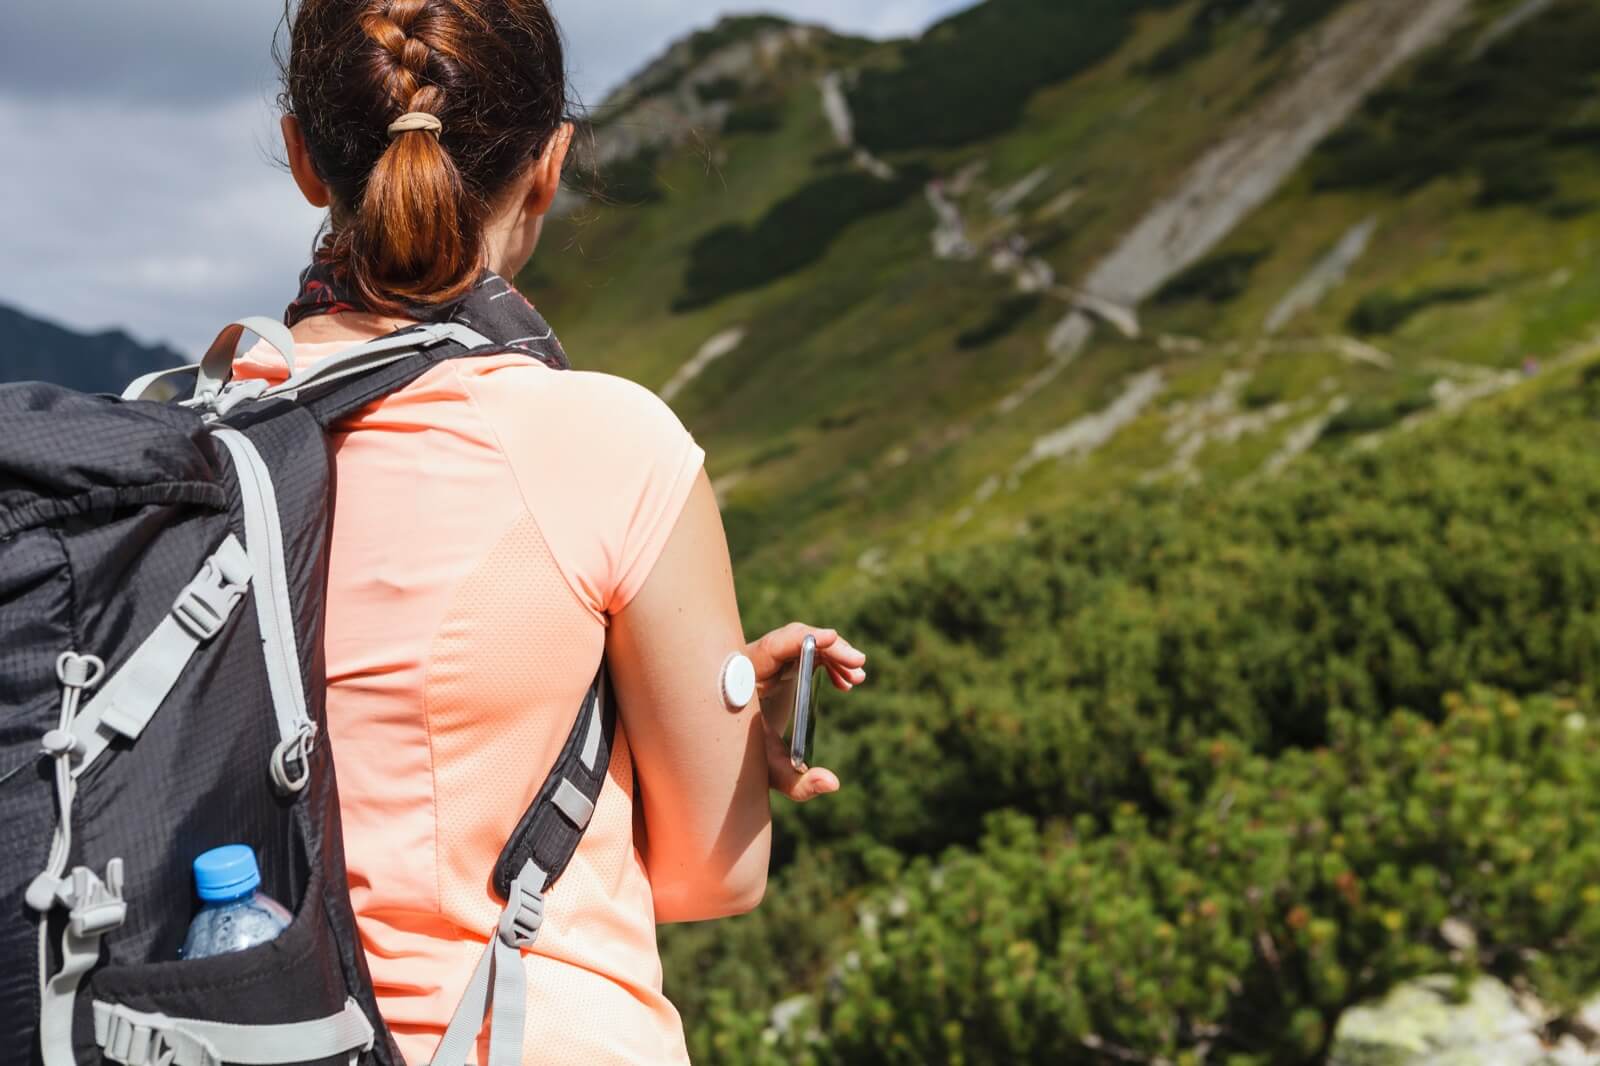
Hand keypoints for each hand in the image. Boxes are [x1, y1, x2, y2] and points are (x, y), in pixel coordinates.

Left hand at [745, 623, 866, 802]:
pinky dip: (827, 662)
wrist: (728, 751)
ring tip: (857, 679)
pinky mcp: (776, 663)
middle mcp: (752, 663)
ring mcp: (765, 660)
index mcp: (743, 682)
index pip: (771, 647)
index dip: (801, 640)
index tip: (831, 639)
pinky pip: (804, 651)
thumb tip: (834, 783)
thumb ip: (799, 785)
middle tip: (858, 664)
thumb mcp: (770, 773)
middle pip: (792, 639)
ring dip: (832, 655)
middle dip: (827, 647)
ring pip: (802, 642)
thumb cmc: (744, 760)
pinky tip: (845, 683)